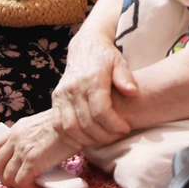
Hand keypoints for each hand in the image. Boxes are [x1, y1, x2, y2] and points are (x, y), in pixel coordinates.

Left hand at [0, 110, 80, 187]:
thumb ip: (33, 136)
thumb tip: (36, 152)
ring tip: (30, 186)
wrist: (76, 121)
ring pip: (7, 176)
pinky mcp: (32, 161)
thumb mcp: (43, 124)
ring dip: (17, 185)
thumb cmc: (66, 122)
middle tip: (17, 182)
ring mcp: (22, 150)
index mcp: (18, 128)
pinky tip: (38, 187)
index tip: (8, 169)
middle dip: (5, 176)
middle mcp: (16, 138)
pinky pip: (21, 182)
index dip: (0, 162)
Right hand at [51, 31, 137, 145]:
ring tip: (104, 140)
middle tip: (117, 137)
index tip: (125, 129)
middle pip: (86, 123)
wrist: (84, 47)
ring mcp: (62, 95)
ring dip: (88, 140)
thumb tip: (133, 92)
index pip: (100, 111)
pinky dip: (70, 137)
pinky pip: (58, 126)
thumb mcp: (119, 62)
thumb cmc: (106, 57)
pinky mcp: (55, 100)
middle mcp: (74, 88)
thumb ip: (125, 77)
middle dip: (104, 135)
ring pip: (71, 128)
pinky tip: (86, 140)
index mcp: (91, 80)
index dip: (114, 125)